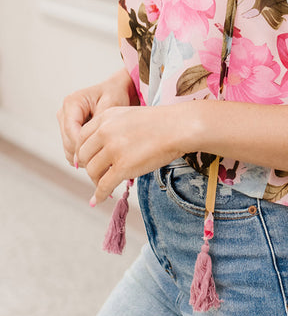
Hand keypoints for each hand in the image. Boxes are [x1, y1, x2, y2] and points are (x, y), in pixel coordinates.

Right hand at [57, 68, 138, 166]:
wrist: (116, 90)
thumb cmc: (115, 94)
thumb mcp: (111, 105)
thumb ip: (98, 124)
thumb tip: (87, 144)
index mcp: (72, 102)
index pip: (71, 131)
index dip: (84, 145)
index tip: (101, 153)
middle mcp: (64, 113)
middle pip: (68, 143)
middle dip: (85, 152)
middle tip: (106, 156)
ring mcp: (64, 123)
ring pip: (68, 149)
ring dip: (84, 155)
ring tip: (104, 153)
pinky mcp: (67, 132)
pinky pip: (72, 151)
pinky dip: (84, 154)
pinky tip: (100, 150)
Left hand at [74, 104, 189, 204]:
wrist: (179, 127)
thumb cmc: (161, 122)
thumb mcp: (129, 115)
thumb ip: (112, 127)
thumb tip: (101, 148)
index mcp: (106, 117)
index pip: (81, 137)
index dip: (82, 152)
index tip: (86, 161)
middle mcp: (105, 131)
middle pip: (84, 155)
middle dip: (89, 167)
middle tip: (97, 174)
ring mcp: (113, 149)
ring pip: (92, 171)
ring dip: (96, 181)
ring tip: (103, 185)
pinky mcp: (123, 167)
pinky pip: (103, 185)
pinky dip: (99, 195)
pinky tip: (98, 200)